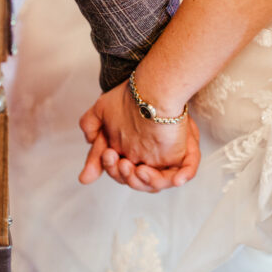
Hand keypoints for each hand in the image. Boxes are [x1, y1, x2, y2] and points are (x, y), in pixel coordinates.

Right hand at [78, 81, 199, 191]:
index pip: (117, 170)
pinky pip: (183, 174)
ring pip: (154, 183)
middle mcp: (144, 160)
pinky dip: (179, 178)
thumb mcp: (103, 109)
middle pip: (133, 180)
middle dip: (123, 174)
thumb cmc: (131, 98)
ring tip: (136, 168)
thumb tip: (88, 143)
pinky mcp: (180, 157)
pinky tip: (171, 176)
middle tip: (119, 160)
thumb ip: (90, 126)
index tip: (107, 153)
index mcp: (127, 153)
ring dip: (144, 180)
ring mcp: (163, 161)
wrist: (154, 88)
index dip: (110, 166)